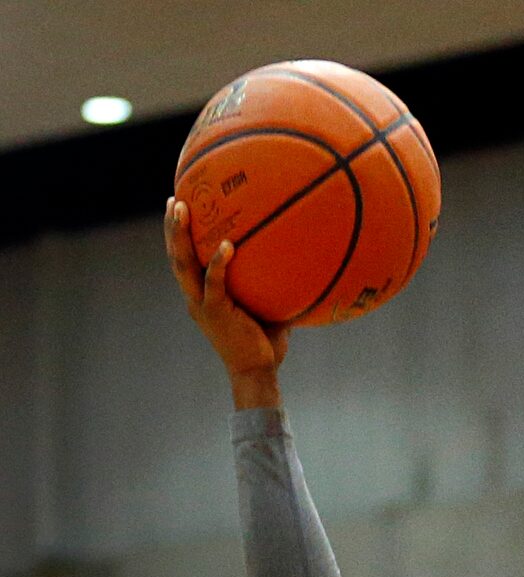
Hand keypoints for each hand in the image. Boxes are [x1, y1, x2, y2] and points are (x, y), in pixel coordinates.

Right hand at [164, 198, 288, 389]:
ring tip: (181, 207)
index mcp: (202, 296)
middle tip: (174, 198)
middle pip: (175, 256)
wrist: (257, 373)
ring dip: (179, 235)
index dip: (177, 236)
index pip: (184, 261)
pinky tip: (228, 245)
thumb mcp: (265, 308)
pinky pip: (214, 283)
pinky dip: (218, 264)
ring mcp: (201, 304)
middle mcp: (195, 298)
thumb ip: (269, 284)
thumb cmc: (264, 344)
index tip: (179, 206)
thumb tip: (294, 259)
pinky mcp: (215, 313)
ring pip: (183, 264)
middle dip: (171, 227)